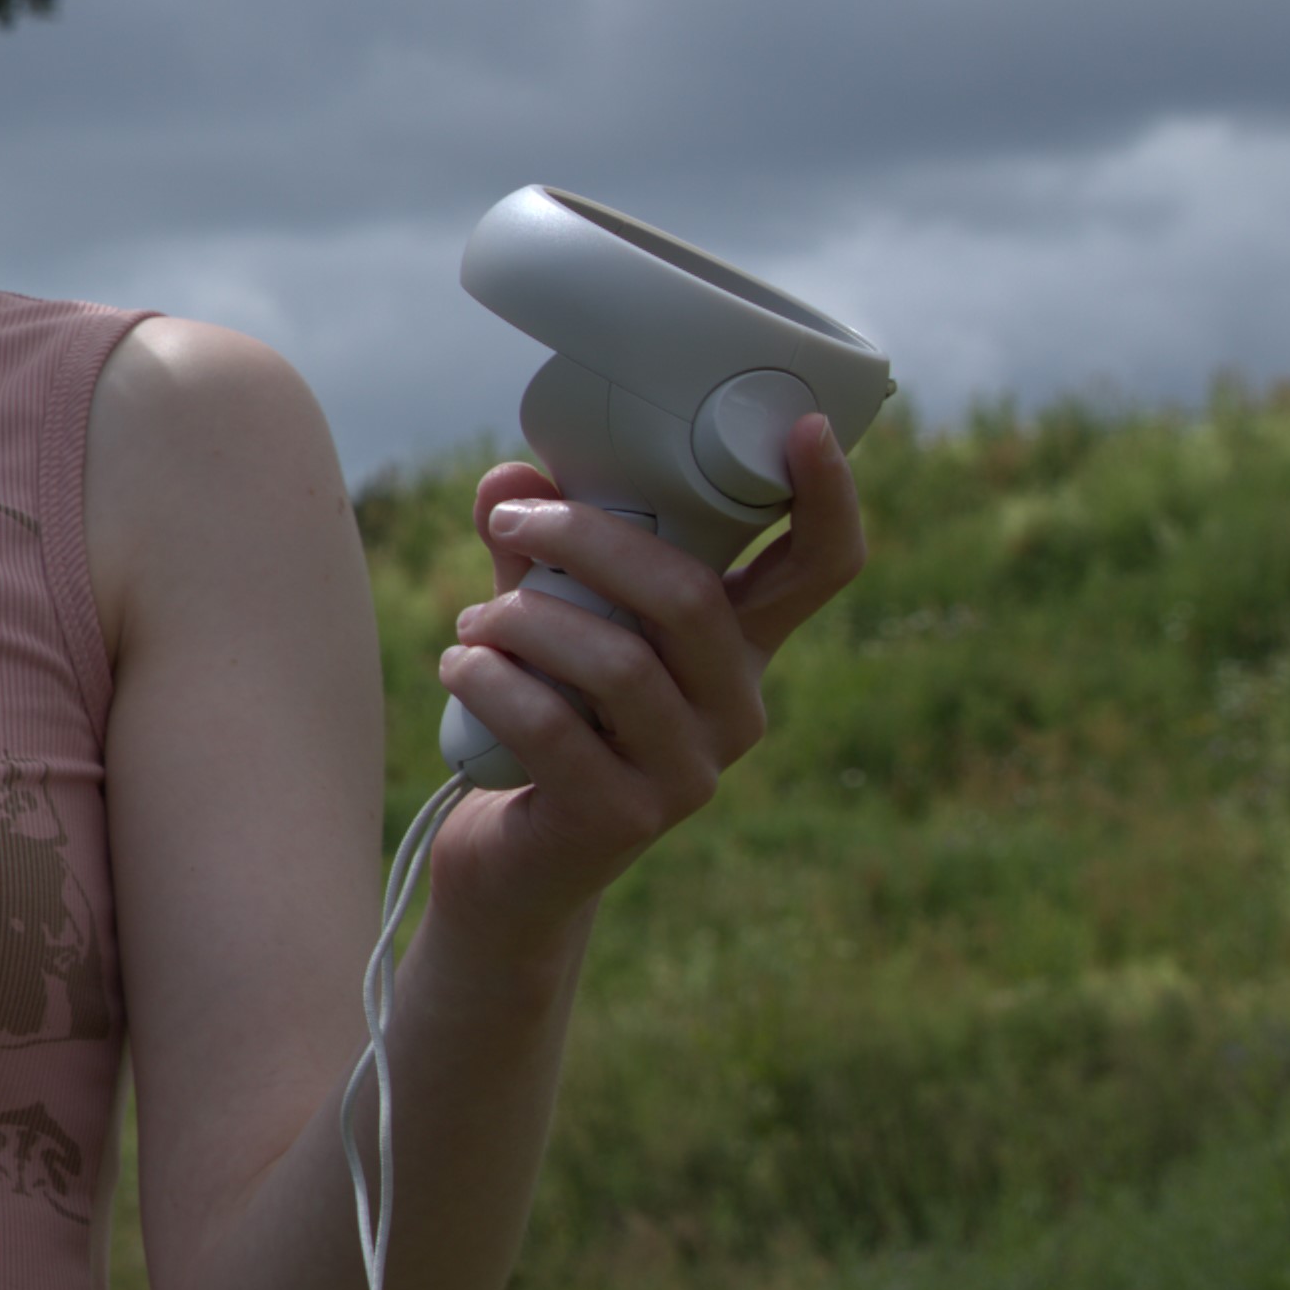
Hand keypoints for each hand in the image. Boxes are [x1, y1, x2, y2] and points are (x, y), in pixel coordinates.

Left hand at [430, 412, 869, 926]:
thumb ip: (539, 552)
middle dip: (589, 539)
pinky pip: (551, 727)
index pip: (822, 568)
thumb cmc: (544, 718)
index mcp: (740, 648)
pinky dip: (490, 680)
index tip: (804, 426)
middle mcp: (736, 709)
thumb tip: (509, 477)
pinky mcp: (622, 819)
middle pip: (690, 598)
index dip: (830, 497)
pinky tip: (459, 663)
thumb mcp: (548, 622)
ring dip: (524, 620)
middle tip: (512, 524)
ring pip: (618, 663)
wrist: (514, 863)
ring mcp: (688, 773)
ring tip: (471, 623)